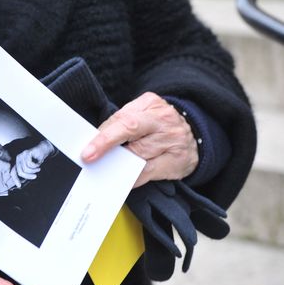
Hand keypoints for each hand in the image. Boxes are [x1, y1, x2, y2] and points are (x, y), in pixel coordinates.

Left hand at [13, 139, 54, 181]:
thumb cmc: (37, 159)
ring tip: (38, 169)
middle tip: (35, 176)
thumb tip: (20, 183)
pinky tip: (38, 164)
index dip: (15, 179)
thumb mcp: (31, 168)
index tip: (19, 186)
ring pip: (25, 169)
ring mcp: (22, 155)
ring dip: (33, 171)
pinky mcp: (27, 153)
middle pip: (20, 172)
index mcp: (18, 162)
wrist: (44, 150)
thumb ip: (25, 173)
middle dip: (28, 176)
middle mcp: (18, 158)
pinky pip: (30, 164)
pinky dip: (35, 166)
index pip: (13, 172)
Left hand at [81, 92, 197, 186]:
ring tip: (104, 169)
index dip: (103, 134)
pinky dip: (133, 178)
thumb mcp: (144, 114)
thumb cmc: (159, 125)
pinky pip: (149, 171)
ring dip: (118, 163)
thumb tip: (96, 140)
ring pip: (139, 154)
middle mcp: (162, 120)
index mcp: (150, 104)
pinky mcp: (178, 160)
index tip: (87, 148)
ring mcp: (172, 140)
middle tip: (89, 156)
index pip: (123, 117)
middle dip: (107, 143)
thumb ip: (123, 123)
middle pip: (130, 129)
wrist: (196, 134)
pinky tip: (122, 180)